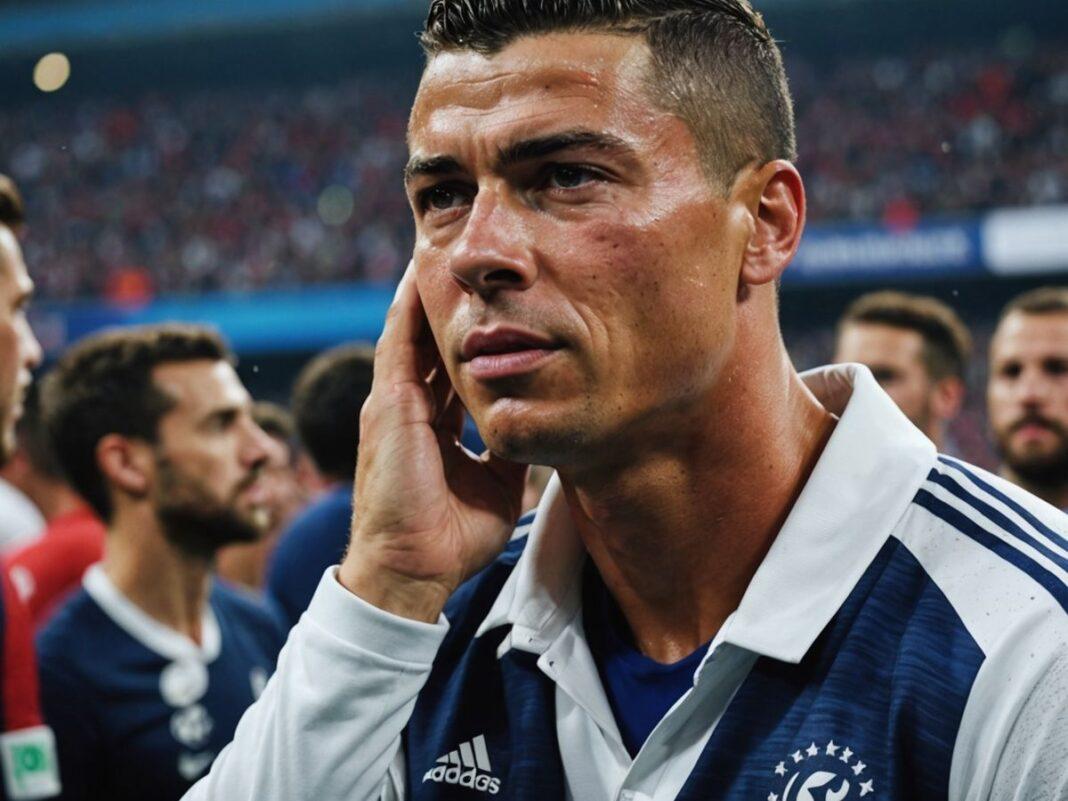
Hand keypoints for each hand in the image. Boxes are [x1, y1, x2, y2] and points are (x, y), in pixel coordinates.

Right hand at [338, 264, 527, 621]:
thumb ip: (509, 448)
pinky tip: (422, 273)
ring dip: (425, 292)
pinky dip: (409, 307)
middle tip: (467, 261)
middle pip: (427, 339)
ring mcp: (393, 403)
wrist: (413, 569)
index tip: (488, 301)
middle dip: (447, 302)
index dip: (465, 333)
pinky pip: (399, 343)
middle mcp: (407, 406)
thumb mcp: (496, 483)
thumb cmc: (451, 535)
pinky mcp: (388, 405)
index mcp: (429, 424)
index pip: (446, 365)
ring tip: (443, 251)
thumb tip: (538, 427)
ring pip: (409, 331)